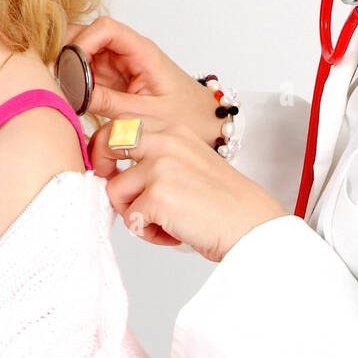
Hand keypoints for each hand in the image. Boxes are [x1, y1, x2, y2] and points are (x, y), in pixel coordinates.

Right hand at [63, 15, 222, 147]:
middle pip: (88, 34)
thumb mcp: (144, 115)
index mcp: (142, 52)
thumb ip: (108, 102)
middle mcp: (128, 52)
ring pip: (83, 52)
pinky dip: (74, 80)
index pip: (106, 28)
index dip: (84, 41)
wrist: (204, 123)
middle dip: (69, 52)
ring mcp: (118, 63)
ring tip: (64, 90)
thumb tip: (72, 93)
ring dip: (70, 67)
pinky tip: (71, 96)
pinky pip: (86, 70)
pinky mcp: (113, 78)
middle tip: (59, 78)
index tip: (72, 66)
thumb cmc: (185, 115)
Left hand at [87, 112, 289, 262]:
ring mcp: (161, 167)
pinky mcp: (158, 196)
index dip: (108, 146)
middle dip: (103, 168)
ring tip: (164, 222)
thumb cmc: (225, 203)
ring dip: (134, 213)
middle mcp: (166, 142)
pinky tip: (174, 233)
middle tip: (120, 192)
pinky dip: (149, 233)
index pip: (123, 123)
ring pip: (115, 190)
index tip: (110, 167)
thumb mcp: (191, 163)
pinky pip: (131, 219)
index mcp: (175, 130)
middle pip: (108, 141)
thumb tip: (116, 170)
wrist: (253, 227)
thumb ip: (157, 158)